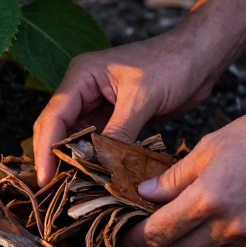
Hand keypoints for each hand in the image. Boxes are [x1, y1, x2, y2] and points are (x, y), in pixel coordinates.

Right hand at [33, 33, 218, 186]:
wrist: (200, 57)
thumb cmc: (172, 63)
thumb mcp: (143, 98)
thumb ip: (119, 131)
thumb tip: (102, 167)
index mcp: (81, 76)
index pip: (54, 116)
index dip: (46, 149)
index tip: (45, 179)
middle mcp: (83, 89)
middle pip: (57, 128)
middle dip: (54, 157)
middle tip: (52, 189)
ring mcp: (97, 103)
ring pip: (75, 137)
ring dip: (74, 160)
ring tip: (71, 189)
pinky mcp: (114, 117)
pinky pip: (96, 141)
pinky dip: (95, 158)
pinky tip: (95, 178)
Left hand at [120, 96, 245, 246]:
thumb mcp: (209, 146)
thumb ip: (174, 177)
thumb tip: (144, 194)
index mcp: (210, 198)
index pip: (160, 232)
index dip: (135, 240)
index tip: (122, 239)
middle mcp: (231, 225)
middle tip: (137, 245)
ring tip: (167, 238)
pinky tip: (203, 233)